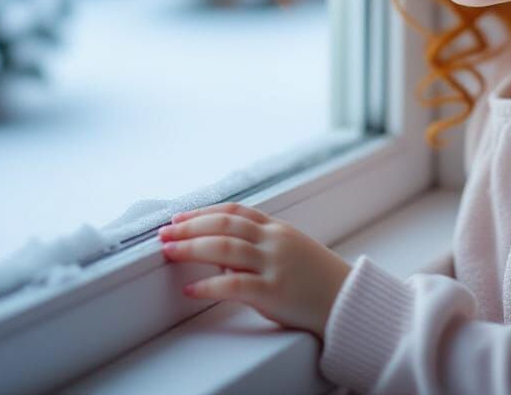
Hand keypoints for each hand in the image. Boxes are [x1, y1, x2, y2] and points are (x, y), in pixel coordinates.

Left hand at [159, 201, 353, 340]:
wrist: (346, 300)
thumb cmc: (316, 279)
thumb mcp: (290, 251)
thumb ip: (258, 247)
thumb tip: (221, 256)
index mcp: (277, 229)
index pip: (234, 211)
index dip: (203, 212)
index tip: (179, 216)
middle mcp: (274, 240)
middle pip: (224, 225)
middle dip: (190, 226)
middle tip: (164, 232)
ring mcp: (274, 264)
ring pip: (225, 248)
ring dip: (192, 247)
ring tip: (169, 251)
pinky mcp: (274, 290)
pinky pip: (234, 285)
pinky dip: (208, 286)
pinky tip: (190, 289)